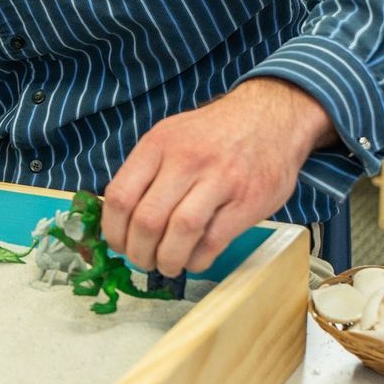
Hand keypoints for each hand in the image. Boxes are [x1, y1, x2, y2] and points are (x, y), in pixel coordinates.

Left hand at [102, 78, 335, 277]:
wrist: (270, 118)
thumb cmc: (213, 134)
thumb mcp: (171, 136)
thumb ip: (146, 171)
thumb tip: (120, 219)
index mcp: (158, 145)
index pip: (120, 196)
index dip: (113, 230)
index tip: (118, 245)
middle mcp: (185, 160)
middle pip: (147, 220)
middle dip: (139, 252)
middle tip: (142, 261)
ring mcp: (219, 180)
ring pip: (179, 233)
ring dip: (167, 260)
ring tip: (167, 266)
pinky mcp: (247, 201)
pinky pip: (213, 241)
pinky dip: (197, 259)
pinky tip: (194, 259)